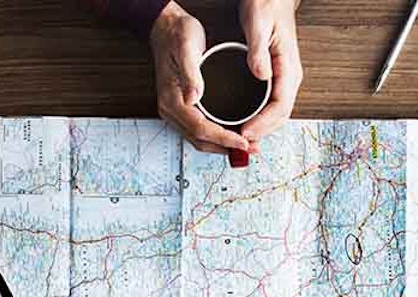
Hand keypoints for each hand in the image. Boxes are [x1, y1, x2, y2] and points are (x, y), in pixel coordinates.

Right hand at [150, 2, 250, 154]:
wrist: (165, 27)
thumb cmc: (176, 34)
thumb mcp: (186, 48)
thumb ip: (191, 74)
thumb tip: (194, 98)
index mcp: (172, 99)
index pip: (200, 128)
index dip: (223, 138)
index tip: (243, 142)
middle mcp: (171, 109)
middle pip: (200, 140)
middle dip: (226, 147)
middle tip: (251, 148)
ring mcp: (175, 110)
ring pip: (200, 139)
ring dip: (222, 145)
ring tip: (246, 146)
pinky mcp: (182, 107)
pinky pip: (199, 130)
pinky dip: (217, 137)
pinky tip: (232, 134)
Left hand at [237, 0, 302, 141]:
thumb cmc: (267, 4)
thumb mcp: (258, 24)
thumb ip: (258, 51)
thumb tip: (261, 76)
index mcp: (289, 67)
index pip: (280, 106)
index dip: (263, 124)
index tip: (245, 133)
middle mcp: (290, 76)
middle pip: (281, 116)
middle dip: (261, 132)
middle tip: (239, 143)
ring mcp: (285, 77)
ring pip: (277, 113)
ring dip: (261, 128)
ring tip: (241, 138)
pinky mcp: (277, 76)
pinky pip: (272, 104)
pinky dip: (260, 118)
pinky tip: (246, 121)